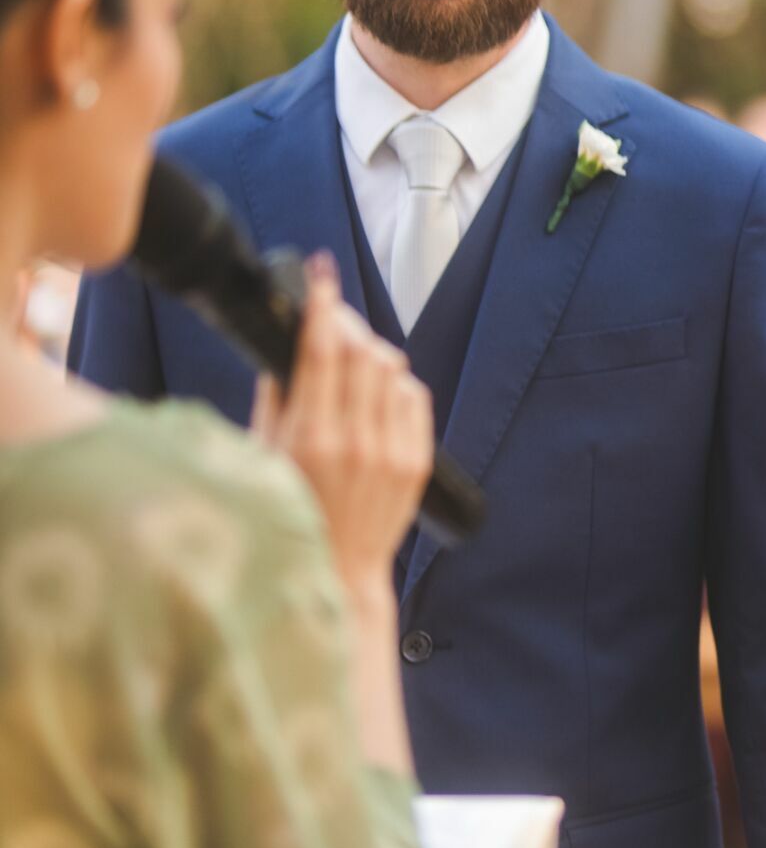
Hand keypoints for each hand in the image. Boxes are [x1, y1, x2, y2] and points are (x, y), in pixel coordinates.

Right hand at [252, 250, 433, 597]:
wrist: (340, 572)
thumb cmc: (291, 515)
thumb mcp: (265, 460)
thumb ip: (275, 400)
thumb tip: (281, 350)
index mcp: (310, 437)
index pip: (321, 350)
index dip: (323, 304)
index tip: (321, 274)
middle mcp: (355, 440)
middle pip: (363, 351)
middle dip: (347, 324)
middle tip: (333, 320)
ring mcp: (391, 450)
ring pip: (392, 369)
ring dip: (371, 352)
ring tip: (352, 359)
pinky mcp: (417, 461)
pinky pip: (414, 397)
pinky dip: (396, 383)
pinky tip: (377, 390)